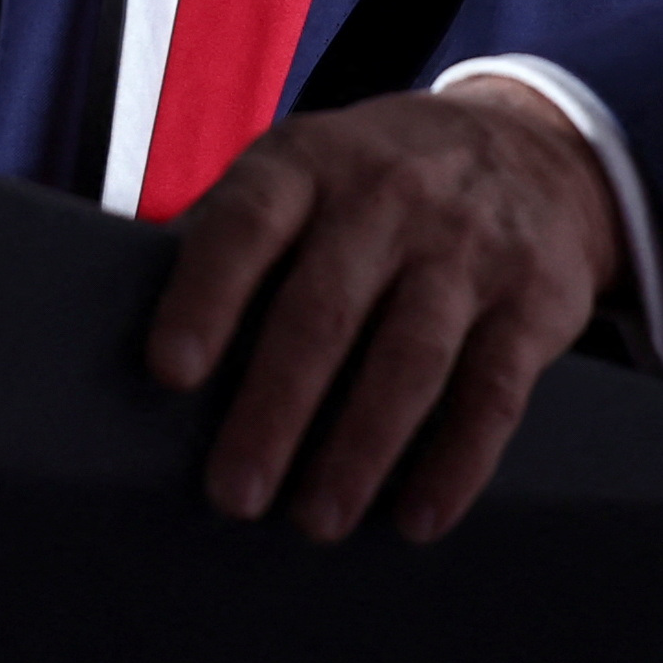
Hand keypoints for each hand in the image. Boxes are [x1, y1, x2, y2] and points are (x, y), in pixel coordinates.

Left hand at [137, 84, 624, 543]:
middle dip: (275, 409)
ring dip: (359, 450)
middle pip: (324, 311)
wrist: (527, 142)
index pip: (247, 225)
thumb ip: (233, 235)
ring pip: (409, 360)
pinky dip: (455, 463)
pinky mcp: (534, 302)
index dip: (206, 297)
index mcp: (307, 165)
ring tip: (313, 520)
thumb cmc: (372, 183)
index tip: (168, 373)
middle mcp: (388, 200)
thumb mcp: (302, 170)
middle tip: (232, 492)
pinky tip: (416, 517)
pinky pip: (494, 394)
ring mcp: (468, 249)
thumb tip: (127, 326)